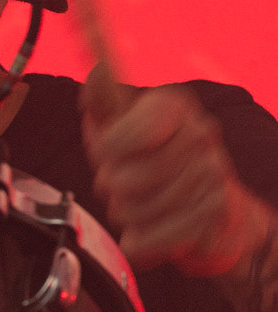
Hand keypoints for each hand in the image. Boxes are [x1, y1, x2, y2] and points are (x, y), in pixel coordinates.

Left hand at [81, 62, 266, 277]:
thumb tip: (96, 71)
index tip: (109, 151)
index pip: (117, 136)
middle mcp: (199, 134)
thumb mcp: (120, 129)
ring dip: (128, 214)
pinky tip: (157, 229)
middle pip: (118, 179)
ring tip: (147, 204)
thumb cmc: (155, 164)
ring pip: (129, 210)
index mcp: (172, 107)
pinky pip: (148, 237)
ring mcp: (211, 173)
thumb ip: (102, 102)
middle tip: (130, 182)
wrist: (217, 215)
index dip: (105, 151)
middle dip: (113, 188)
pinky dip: (142, 240)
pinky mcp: (214, 213)